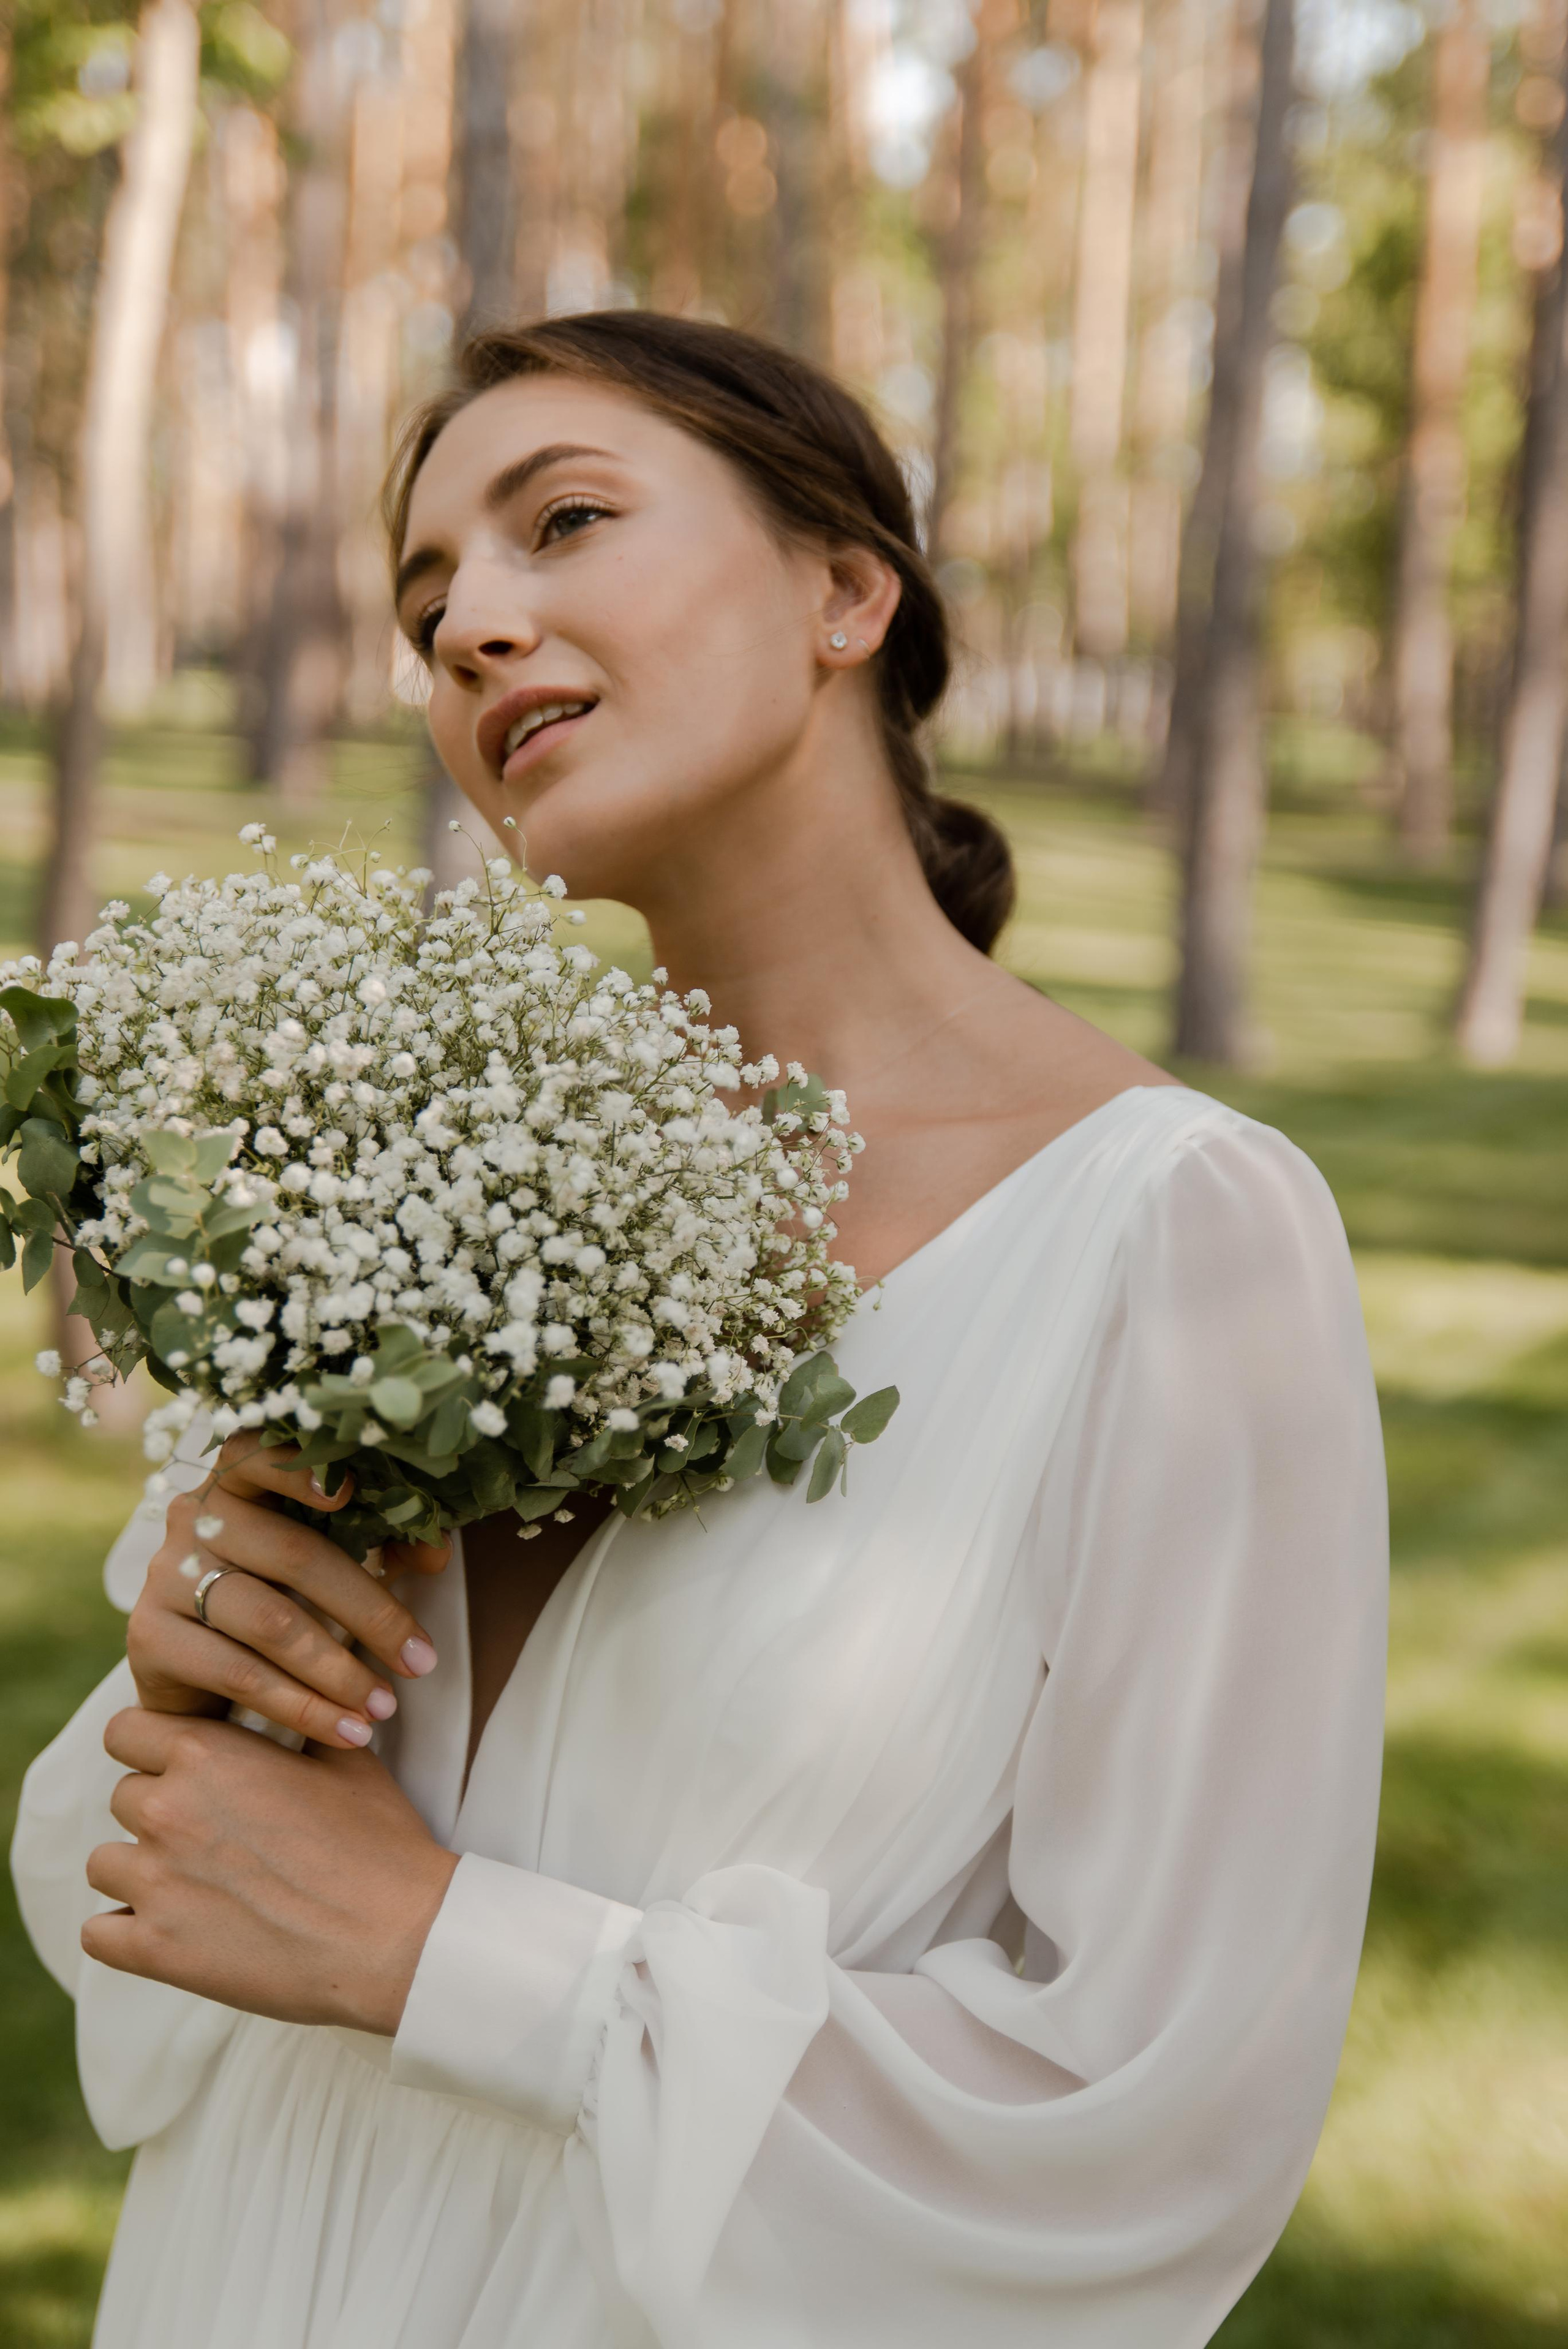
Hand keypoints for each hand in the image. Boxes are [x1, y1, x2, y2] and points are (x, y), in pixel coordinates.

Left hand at [83, 1707, 458, 2034]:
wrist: (396, 1936)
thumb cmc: (380, 1843)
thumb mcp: (346, 1760)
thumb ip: (297, 1725)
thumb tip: (295, 1699)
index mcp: (209, 1753)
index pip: (127, 1730)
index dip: (153, 1746)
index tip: (182, 1767)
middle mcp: (168, 1808)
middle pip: (124, 1796)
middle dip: (159, 1810)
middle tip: (211, 1834)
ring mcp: (156, 1881)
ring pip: (105, 1863)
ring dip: (141, 1870)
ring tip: (195, 1884)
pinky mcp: (155, 1948)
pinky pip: (98, 1934)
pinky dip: (126, 1932)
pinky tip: (172, 1929)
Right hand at [127, 1434, 450, 1749]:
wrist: (199, 1677)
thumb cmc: (280, 1600)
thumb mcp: (333, 1567)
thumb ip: (382, 1546)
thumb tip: (436, 1549)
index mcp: (238, 1483)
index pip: (258, 1452)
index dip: (300, 1467)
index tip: (350, 1492)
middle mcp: (193, 1520)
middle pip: (295, 1555)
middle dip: (370, 1613)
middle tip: (421, 1661)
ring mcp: (165, 1577)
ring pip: (270, 1622)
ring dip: (339, 1672)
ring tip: (386, 1707)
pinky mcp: (149, 1638)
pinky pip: (239, 1674)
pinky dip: (302, 1708)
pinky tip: (346, 1732)